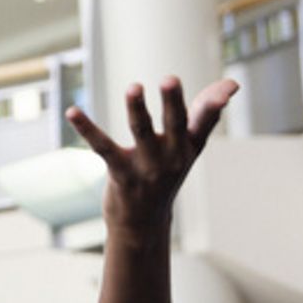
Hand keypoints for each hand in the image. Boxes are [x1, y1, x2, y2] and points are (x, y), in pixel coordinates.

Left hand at [67, 77, 237, 237]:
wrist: (143, 223)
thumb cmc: (167, 175)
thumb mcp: (189, 148)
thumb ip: (205, 115)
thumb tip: (231, 85)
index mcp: (188, 146)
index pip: (204, 122)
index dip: (214, 105)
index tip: (228, 88)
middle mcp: (171, 156)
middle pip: (174, 124)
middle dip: (172, 102)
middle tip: (170, 79)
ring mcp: (146, 166)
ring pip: (141, 132)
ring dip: (137, 109)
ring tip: (133, 88)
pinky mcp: (120, 173)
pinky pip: (102, 147)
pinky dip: (87, 128)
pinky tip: (72, 112)